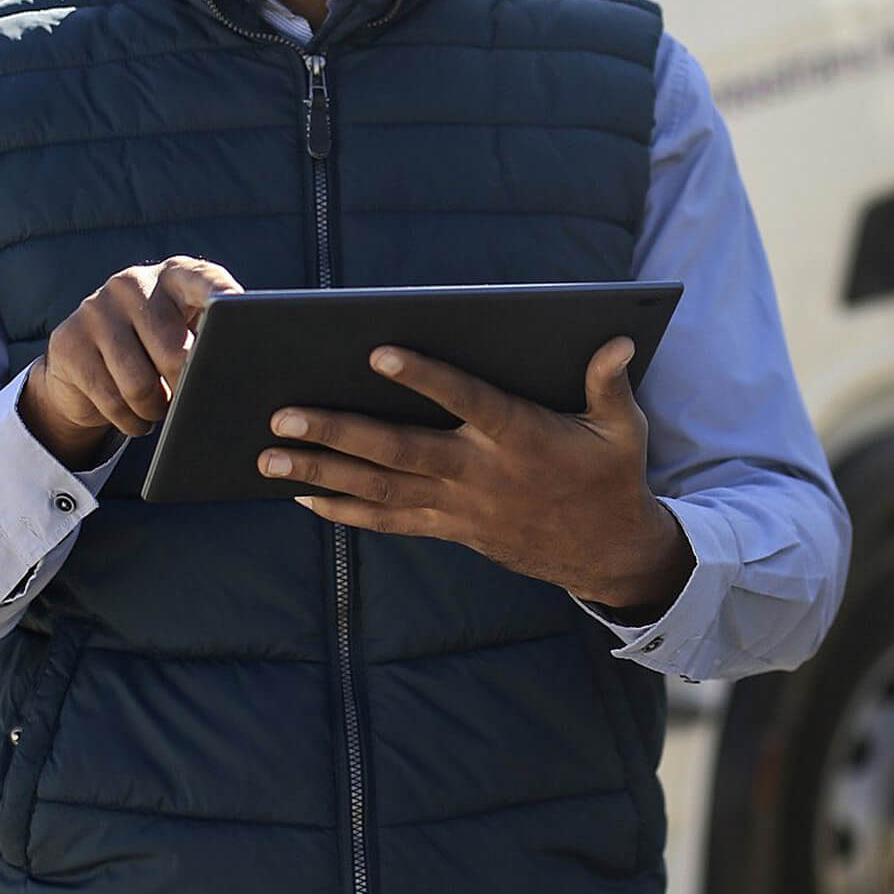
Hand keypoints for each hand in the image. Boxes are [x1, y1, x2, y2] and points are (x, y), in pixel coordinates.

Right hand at [18, 257, 241, 468]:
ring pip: (139, 384)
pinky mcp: (69, 341)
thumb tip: (238, 370)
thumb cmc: (154, 351)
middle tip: (187, 398)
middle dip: (186, 387)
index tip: (236, 309)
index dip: (222, 296)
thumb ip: (211, 341)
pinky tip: (134, 415)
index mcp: (174, 276)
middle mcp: (133, 283)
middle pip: (173, 351)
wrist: (84, 367)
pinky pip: (111, 400)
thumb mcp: (185, 336)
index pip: (204, 280)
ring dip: (156, 410)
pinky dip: (130, 421)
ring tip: (159, 407)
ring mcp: (96, 309)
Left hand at [262, 337, 695, 613]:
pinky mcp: (450, 529)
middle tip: (283, 414)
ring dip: (323, 472)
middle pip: (400, 451)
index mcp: (521, 438)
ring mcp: (460, 507)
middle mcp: (481, 474)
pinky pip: (389, 521)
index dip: (425, 378)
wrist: (606, 554)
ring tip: (269, 455)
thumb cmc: (611, 476)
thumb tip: (618, 340)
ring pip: (381, 488)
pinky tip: (303, 494)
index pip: (467, 401)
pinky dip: (345, 510)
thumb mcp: (623, 428)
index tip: (379, 352)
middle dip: (339, 432)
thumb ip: (610, 383)